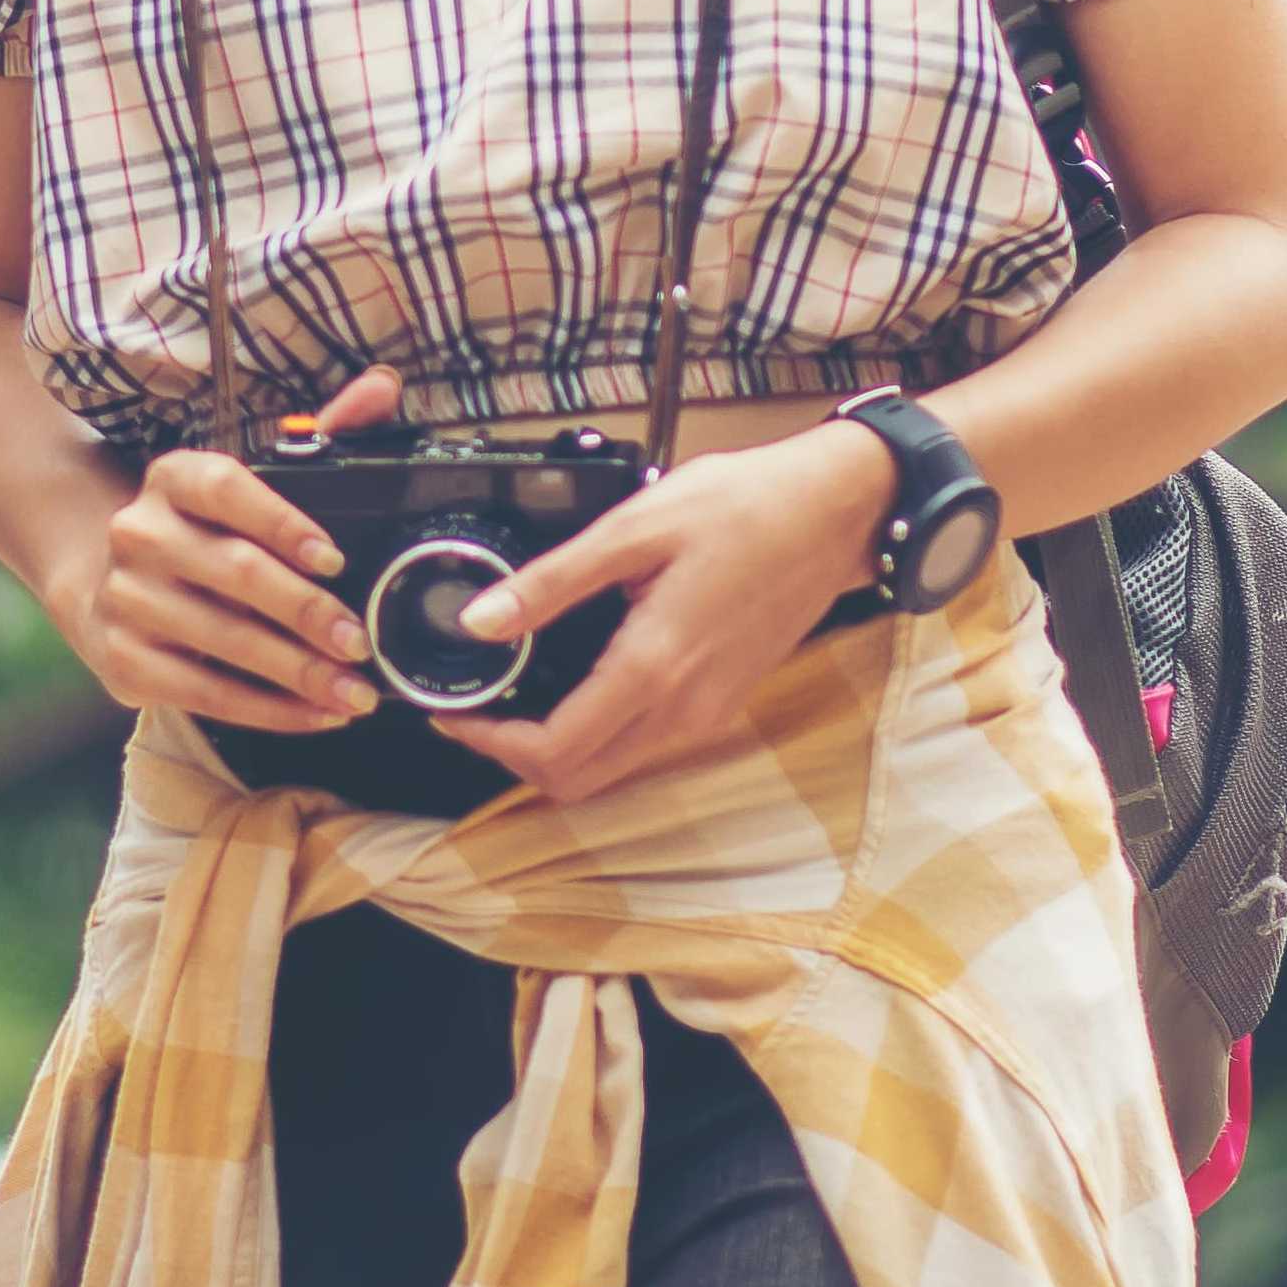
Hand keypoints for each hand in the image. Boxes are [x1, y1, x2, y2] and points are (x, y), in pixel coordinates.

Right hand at [44, 361, 400, 730]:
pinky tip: (314, 714)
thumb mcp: (249, 481)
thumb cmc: (203, 532)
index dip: (282, 522)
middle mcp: (139, 532)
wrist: (104, 582)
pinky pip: (205, 694)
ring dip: (298, 673)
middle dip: (307, 612)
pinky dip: (268, 710)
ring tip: (354, 692)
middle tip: (360, 642)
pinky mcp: (122, 661)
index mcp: (173, 477)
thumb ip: (322, 435)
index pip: (226, 488)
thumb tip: (383, 388)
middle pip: (234, 572)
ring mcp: (125, 599)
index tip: (334, 559)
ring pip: (224, 641)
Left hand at [428, 423, 891, 804]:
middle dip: (514, 756)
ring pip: (613, 769)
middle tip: (473, 708)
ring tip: (511, 693)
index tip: (451, 712)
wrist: (836, 512)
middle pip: (579, 780)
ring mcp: (707, 713)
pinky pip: (644, 746)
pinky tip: (571, 684)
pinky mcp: (721, 702)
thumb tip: (481, 622)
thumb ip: (552, 583)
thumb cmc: (742, 507)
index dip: (490, 744)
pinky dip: (596, 735)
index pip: (555, 752)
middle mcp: (683, 711)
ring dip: (555, 750)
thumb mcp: (633, 528)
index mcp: (653, 670)